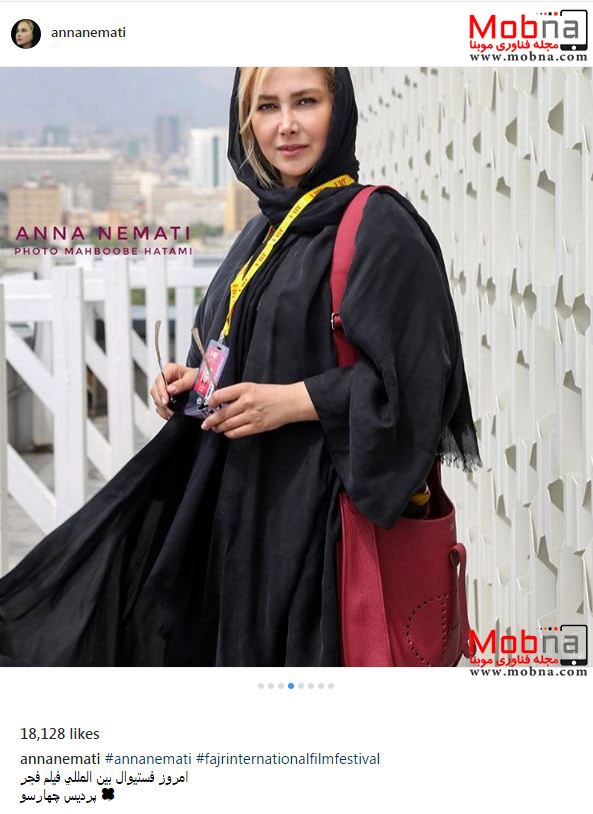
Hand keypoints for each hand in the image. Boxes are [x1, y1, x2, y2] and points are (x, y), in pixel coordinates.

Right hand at [150, 362, 196, 419]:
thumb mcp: (192, 378)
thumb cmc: (196, 377)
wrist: (201, 383)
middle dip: (161, 401)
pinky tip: (169, 413)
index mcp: (170, 369)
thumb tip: (170, 389)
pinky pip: (158, 404)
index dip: (161, 391)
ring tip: (171, 413)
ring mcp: (163, 387)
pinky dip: (163, 410)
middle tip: (168, 409)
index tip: (166, 401)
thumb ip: (182, 383)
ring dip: (162, 407)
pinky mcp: (164, 395)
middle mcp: (164, 378)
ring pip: (156, 398)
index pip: (160, 380)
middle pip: (155, 390)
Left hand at [201, 381, 318, 438]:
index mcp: (244, 389)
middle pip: (222, 413)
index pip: (220, 395)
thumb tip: (221, 403)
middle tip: (204, 424)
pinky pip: (238, 432)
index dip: (211, 402)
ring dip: (219, 428)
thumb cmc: (272, 393)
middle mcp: (246, 402)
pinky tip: (227, 432)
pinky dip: (229, 433)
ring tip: (215, 428)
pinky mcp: (257, 426)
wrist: (290, 402)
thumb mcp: (253, 387)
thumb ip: (238, 393)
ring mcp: (251, 415)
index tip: (208, 405)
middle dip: (210, 420)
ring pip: (228, 424)